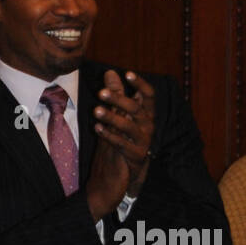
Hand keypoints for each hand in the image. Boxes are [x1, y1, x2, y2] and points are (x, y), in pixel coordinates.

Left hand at [95, 70, 155, 197]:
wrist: (120, 173)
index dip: (140, 84)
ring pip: (129, 126)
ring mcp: (144, 141)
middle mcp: (148, 126)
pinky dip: (109, 135)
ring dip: (112, 117)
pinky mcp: (137, 156)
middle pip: (137, 108)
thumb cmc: (120, 138)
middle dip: (119, 99)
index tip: (127, 73)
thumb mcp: (117, 114)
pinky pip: (122, 144)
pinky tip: (97, 128)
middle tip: (101, 93)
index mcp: (145, 114)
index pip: (149, 95)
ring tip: (96, 110)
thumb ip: (116, 94)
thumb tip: (110, 72)